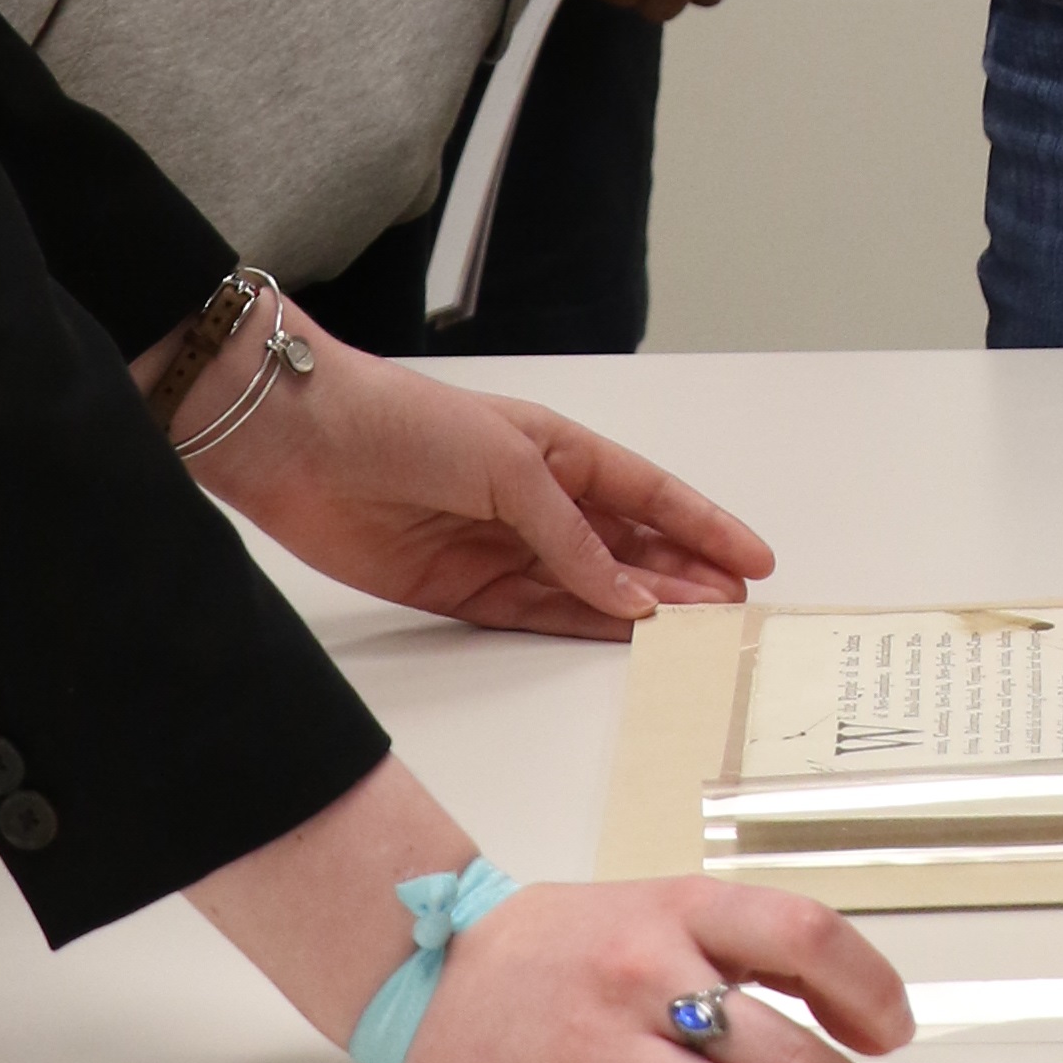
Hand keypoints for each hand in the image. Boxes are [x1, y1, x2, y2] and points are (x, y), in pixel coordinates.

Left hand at [179, 307, 769, 637]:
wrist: (308, 447)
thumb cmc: (410, 425)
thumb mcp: (511, 467)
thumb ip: (571, 537)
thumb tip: (630, 595)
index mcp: (560, 450)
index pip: (650, 495)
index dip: (705, 526)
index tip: (754, 559)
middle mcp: (538, 500)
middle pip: (628, 546)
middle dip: (685, 575)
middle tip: (734, 613)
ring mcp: (503, 547)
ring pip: (591, 587)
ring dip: (641, 607)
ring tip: (695, 632)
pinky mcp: (463, 589)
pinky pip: (538, 613)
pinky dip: (582, 626)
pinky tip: (623, 636)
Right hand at [401, 874, 911, 1062]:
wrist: (439, 968)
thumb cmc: (567, 941)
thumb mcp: (667, 905)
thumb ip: (751, 944)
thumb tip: (849, 999)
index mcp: (681, 907)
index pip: (804, 934)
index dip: (868, 986)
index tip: (892, 1027)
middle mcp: (647, 975)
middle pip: (781, 1050)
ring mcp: (604, 1050)